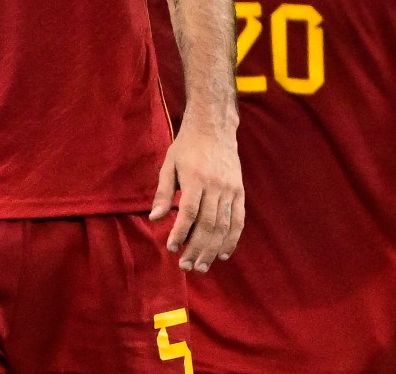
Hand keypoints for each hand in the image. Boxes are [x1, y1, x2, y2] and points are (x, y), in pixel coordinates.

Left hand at [150, 119, 243, 271]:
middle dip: (196, 248)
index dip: (181, 233)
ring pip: (223, 226)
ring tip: (202, 266)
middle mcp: (215, 186)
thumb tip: (155, 218)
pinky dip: (232, 239)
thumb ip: (163, 192)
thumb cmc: (187, 146)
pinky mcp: (239, 192)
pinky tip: (224, 254)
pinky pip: (238, 220)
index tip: (172, 248)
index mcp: (195, 179)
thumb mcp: (169, 164)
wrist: (214, 127)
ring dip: (213, 249)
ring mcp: (230, 190)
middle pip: (207, 224)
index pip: (189, 213)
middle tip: (186, 267)